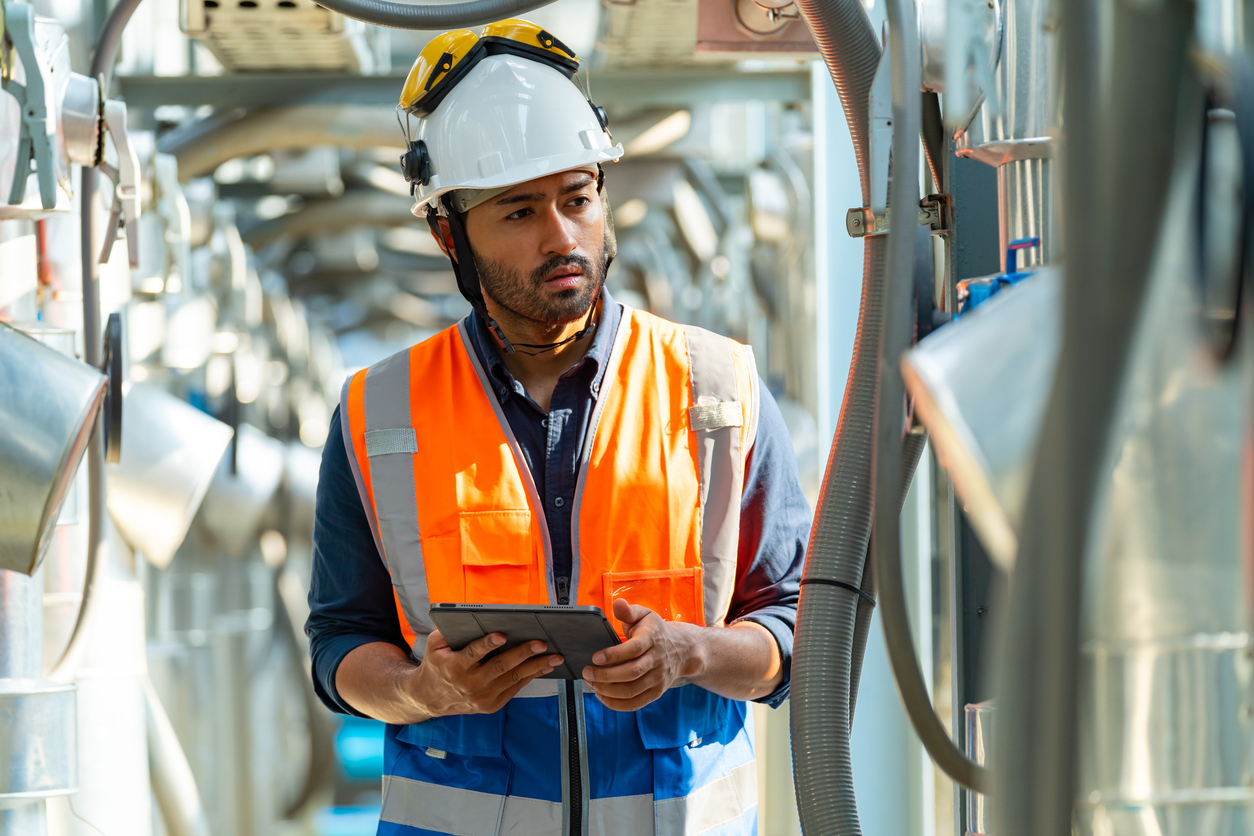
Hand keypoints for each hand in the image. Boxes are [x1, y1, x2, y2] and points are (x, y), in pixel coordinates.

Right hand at [411, 630, 563, 718]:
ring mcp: (482, 698)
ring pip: (513, 679)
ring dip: (536, 666)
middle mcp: (469, 685)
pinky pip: (515, 688)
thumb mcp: (434, 646)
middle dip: (523, 653)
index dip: (487, 644)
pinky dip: (531, 676)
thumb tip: (470, 618)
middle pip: (500, 667)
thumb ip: (448, 632)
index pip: (473, 654)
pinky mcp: (491, 705)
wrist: (430, 699)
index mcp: (454, 667)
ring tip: (555, 656)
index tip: (501, 635)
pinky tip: (544, 666)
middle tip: (541, 643)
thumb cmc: (436, 665)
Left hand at [582, 598, 698, 711]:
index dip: (613, 655)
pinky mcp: (656, 692)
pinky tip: (602, 696)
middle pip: (631, 673)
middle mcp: (657, 660)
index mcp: (652, 639)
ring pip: (631, 690)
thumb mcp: (644, 615)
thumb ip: (628, 611)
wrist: (683, 650)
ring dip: (607, 690)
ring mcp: (658, 678)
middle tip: (587, 672)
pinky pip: (635, 703)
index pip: (633, 649)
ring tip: (591, 683)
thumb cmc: (656, 631)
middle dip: (605, 675)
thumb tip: (618, 604)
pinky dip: (616, 704)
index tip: (595, 657)